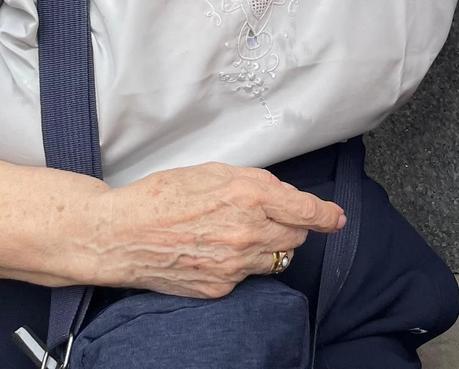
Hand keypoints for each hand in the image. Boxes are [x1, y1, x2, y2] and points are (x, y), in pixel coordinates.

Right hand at [96, 161, 345, 296]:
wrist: (122, 235)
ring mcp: (235, 264)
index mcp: (249, 195)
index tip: (337, 218)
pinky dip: (242, 264)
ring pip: (276, 259)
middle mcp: (248, 232)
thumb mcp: (214, 171)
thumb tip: (283, 195)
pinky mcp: (221, 287)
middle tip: (271, 219)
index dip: (327, 215)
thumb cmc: (162, 196)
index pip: (306, 211)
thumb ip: (255, 182)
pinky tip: (216, 251)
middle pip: (296, 237)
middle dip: (292, 227)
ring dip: (269, 247)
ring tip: (237, 234)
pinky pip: (248, 276)